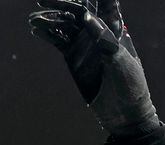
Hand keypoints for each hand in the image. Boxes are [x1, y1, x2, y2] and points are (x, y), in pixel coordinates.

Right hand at [29, 0, 159, 137]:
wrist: (124, 113)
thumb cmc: (130, 86)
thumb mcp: (120, 62)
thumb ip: (105, 40)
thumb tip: (86, 16)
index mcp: (114, 31)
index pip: (103, 5)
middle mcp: (98, 33)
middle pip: (77, 11)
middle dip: (61, 4)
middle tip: (41, 0)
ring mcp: (85, 44)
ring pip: (64, 24)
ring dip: (49, 19)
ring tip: (34, 20)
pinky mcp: (74, 56)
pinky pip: (57, 40)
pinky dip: (47, 34)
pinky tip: (36, 30)